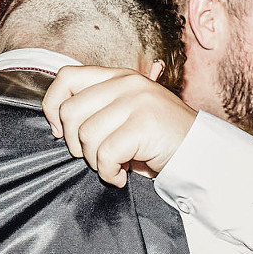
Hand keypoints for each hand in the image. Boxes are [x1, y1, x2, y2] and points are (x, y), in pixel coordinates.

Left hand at [41, 65, 197, 186]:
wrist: (200, 153)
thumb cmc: (158, 140)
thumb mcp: (126, 115)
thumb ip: (97, 109)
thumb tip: (57, 124)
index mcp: (118, 77)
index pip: (66, 77)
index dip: (52, 106)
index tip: (59, 131)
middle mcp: (126, 83)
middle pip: (70, 112)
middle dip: (75, 144)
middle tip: (95, 157)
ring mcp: (137, 101)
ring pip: (86, 136)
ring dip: (95, 162)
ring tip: (114, 167)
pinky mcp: (144, 124)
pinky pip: (106, 154)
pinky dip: (109, 173)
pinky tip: (121, 176)